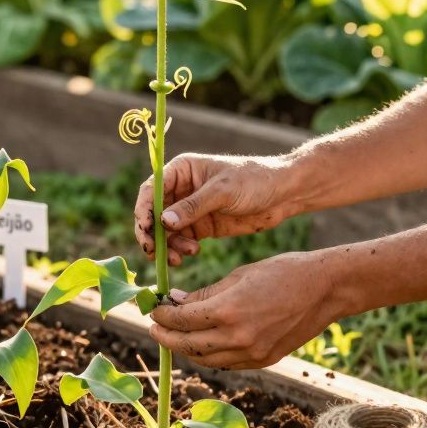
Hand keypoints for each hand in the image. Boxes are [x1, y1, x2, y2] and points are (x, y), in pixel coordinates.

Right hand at [134, 152, 303, 265]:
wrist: (283, 194)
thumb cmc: (254, 180)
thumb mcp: (223, 191)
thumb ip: (193, 207)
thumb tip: (163, 222)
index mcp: (181, 170)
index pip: (150, 189)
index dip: (143, 210)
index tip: (145, 230)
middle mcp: (180, 189)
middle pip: (153, 213)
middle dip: (151, 233)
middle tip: (154, 251)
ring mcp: (190, 210)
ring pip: (165, 231)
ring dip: (167, 245)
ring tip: (180, 257)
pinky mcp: (201, 227)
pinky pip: (181, 241)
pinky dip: (180, 250)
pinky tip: (191, 253)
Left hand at [147, 252, 353, 369]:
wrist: (325, 289)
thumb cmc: (282, 272)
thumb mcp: (238, 275)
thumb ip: (205, 293)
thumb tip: (174, 300)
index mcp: (228, 311)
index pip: (181, 320)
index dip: (162, 316)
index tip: (153, 309)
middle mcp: (237, 338)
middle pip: (187, 345)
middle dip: (166, 337)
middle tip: (154, 327)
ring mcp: (252, 353)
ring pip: (205, 359)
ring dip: (185, 348)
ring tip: (175, 335)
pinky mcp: (263, 360)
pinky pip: (226, 363)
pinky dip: (209, 355)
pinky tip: (203, 342)